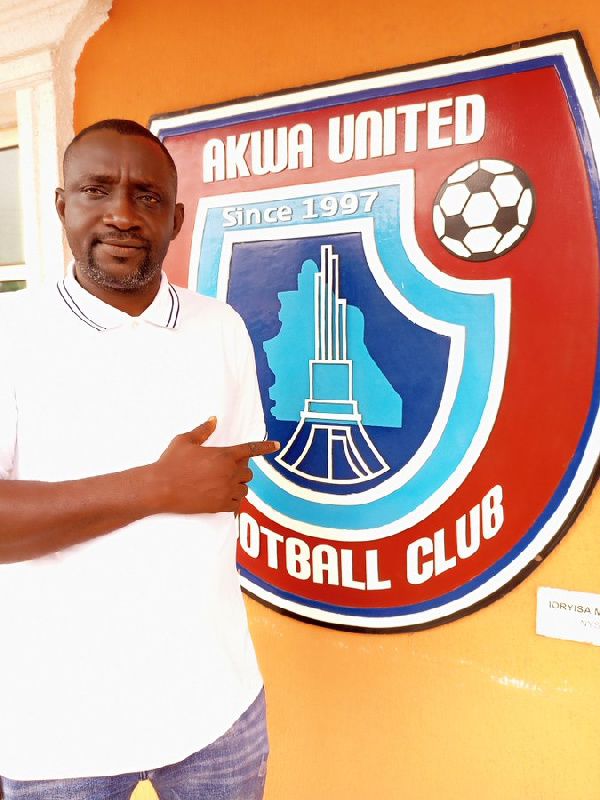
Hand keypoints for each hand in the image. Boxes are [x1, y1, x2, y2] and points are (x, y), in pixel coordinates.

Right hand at [152, 417, 278, 514]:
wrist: (160, 488)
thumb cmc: (170, 463)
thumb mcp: (185, 441)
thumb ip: (203, 430)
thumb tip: (214, 419)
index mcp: (224, 455)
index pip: (251, 449)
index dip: (265, 447)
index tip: (277, 445)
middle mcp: (229, 472)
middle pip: (248, 472)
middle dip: (239, 471)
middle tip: (222, 472)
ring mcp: (226, 490)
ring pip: (245, 489)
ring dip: (237, 486)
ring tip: (221, 486)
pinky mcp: (221, 506)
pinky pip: (238, 504)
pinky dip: (233, 501)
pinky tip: (222, 498)